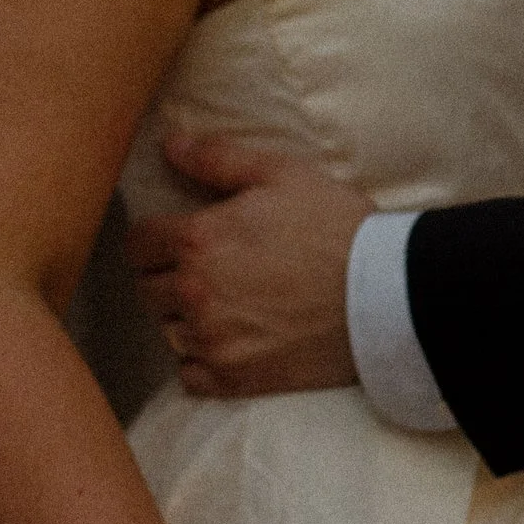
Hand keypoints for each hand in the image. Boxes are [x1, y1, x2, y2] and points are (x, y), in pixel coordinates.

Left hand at [127, 134, 371, 398]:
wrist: (386, 294)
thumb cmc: (336, 227)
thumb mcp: (282, 174)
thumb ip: (218, 159)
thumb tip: (170, 145)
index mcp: (198, 241)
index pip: (137, 244)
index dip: (154, 239)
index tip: (176, 241)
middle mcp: (194, 293)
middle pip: (148, 289)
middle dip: (169, 277)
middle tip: (206, 272)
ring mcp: (212, 340)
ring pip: (168, 331)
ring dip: (185, 318)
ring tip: (223, 305)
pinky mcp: (235, 378)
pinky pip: (189, 374)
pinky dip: (201, 360)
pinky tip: (230, 342)